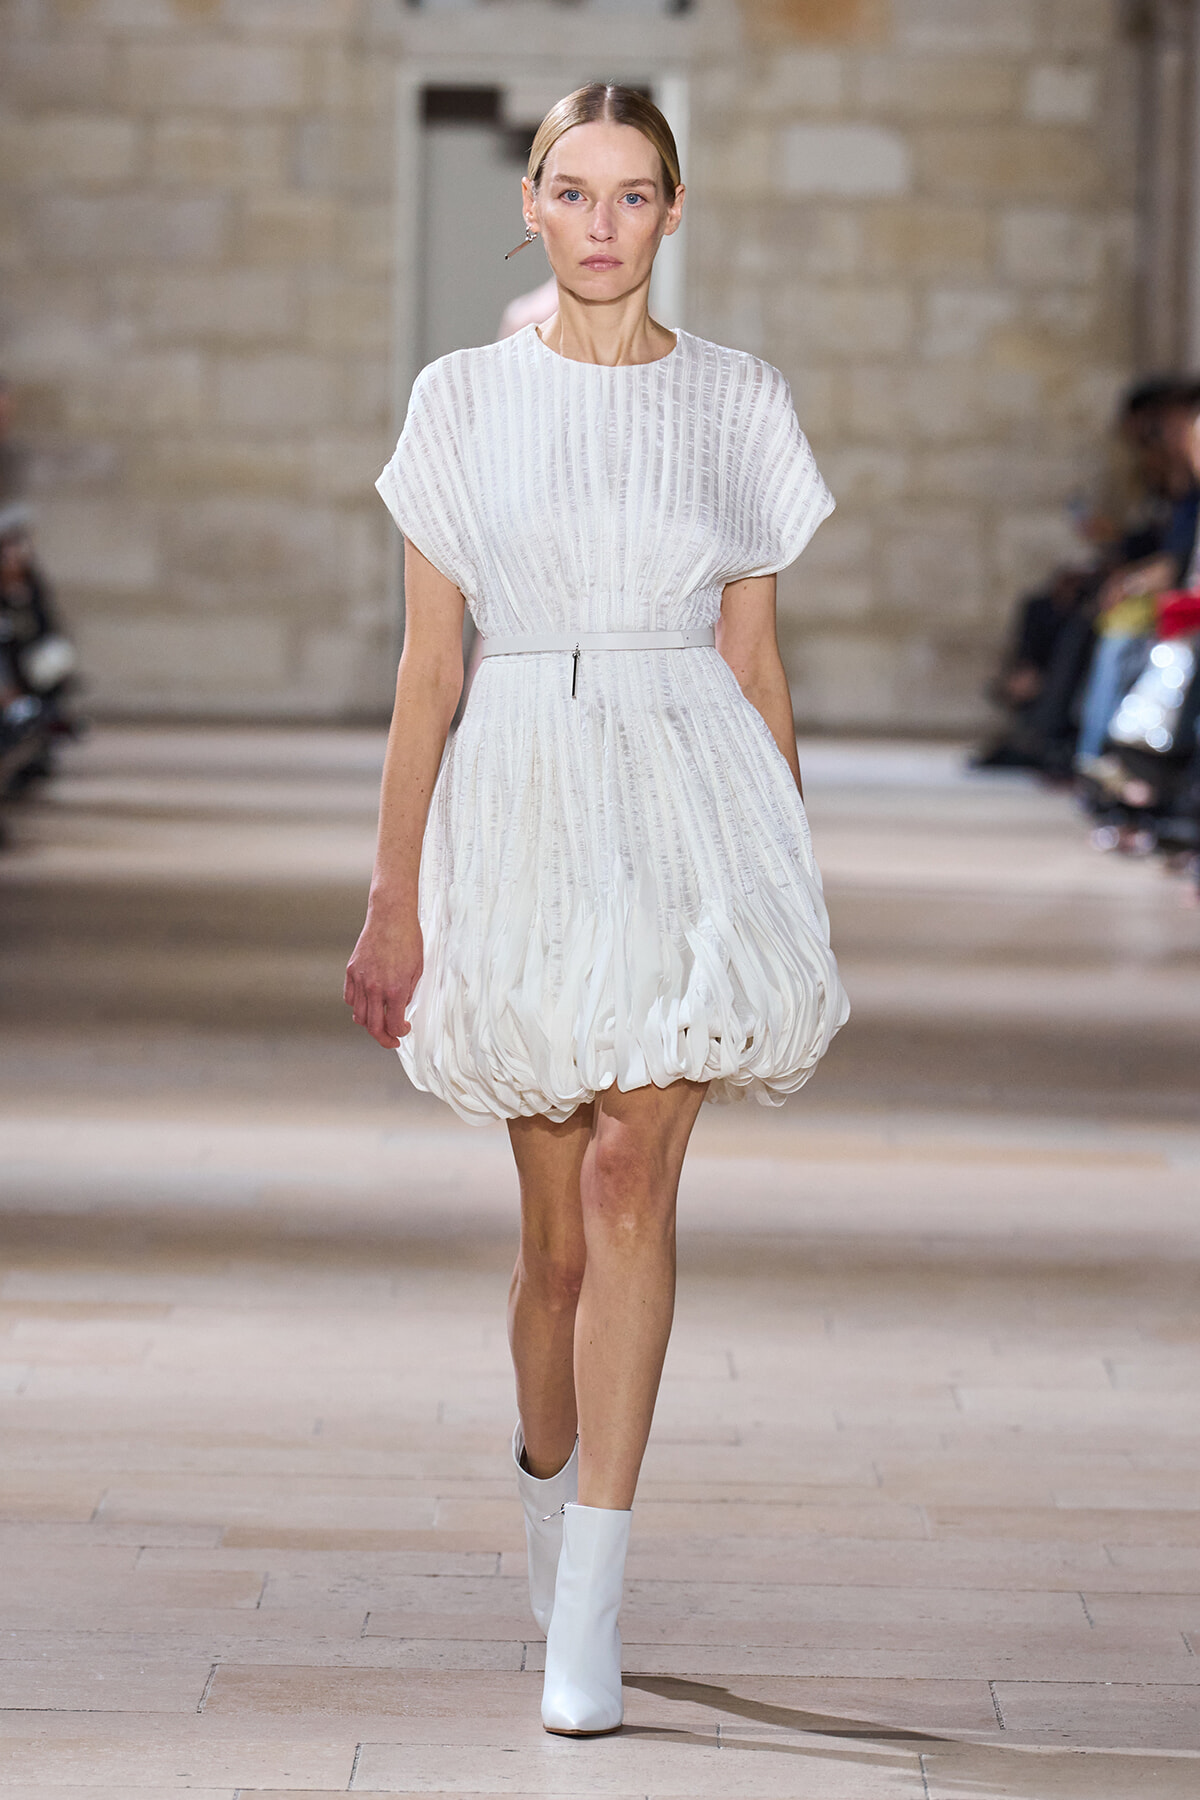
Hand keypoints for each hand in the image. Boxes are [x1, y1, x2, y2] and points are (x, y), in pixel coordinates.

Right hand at [344, 913, 422, 1047]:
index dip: (400, 1033)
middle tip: (391, 1040)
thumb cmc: (408, 939)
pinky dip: (357, 1006)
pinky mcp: (351, 971)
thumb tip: (400, 1008)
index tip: (404, 1030)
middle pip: (373, 1027)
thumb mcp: (417, 970)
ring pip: (359, 1016)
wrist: (391, 916)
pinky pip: (350, 998)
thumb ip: (408, 993)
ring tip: (379, 1022)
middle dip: (384, 1038)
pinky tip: (367, 1004)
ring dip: (369, 1024)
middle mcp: (375, 988)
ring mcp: (360, 980)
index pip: (393, 1024)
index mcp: (395, 989)